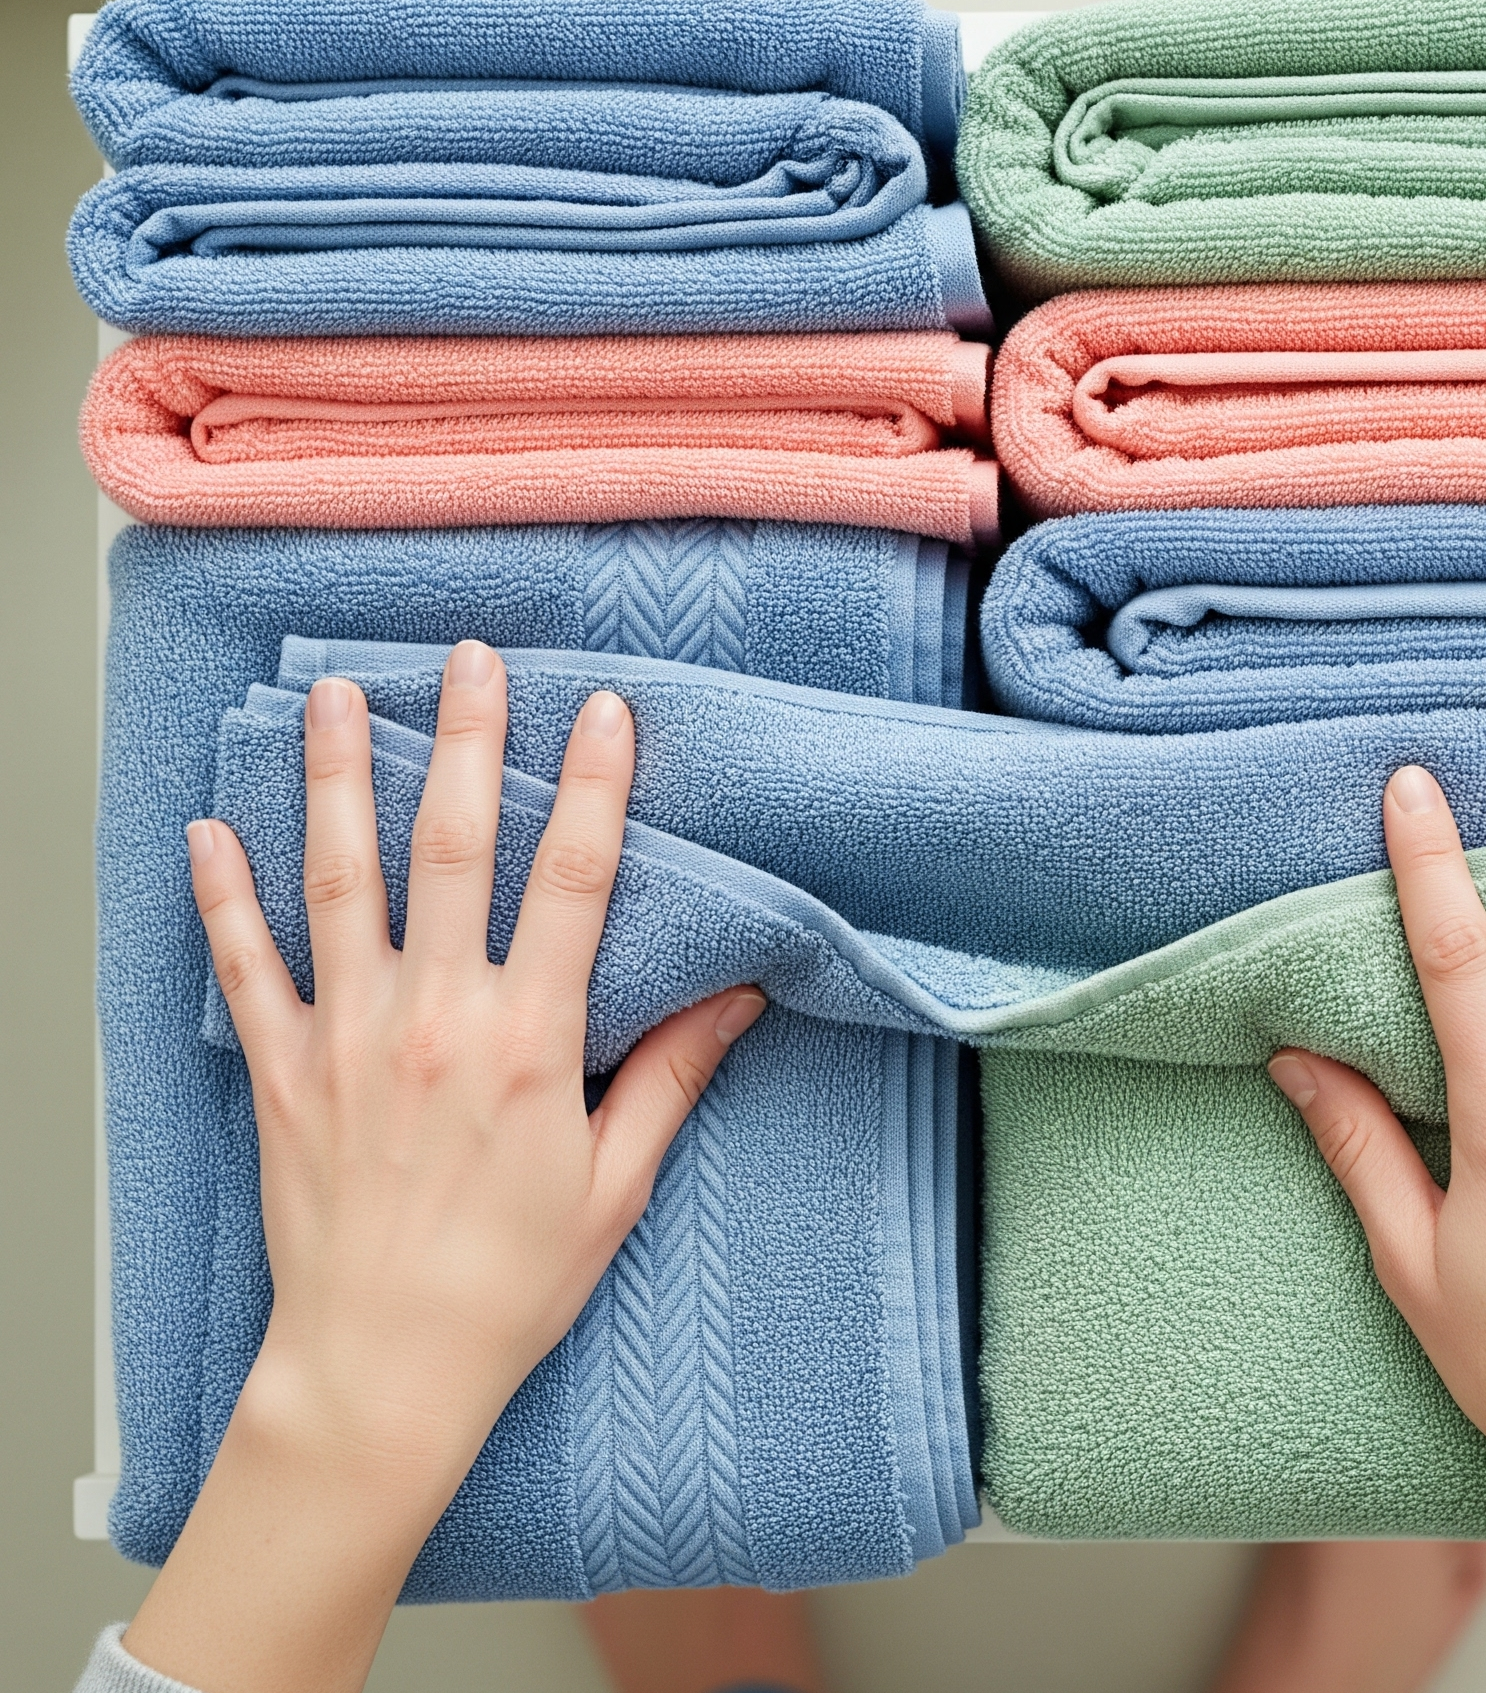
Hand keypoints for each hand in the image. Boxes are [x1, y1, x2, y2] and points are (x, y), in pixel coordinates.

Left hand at [123, 641, 764, 1692]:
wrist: (383, 1369)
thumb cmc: (511, 1283)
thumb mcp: (617, 1183)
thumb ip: (671, 1075)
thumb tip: (736, 994)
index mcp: (528, 1039)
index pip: (571, 880)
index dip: (593, 787)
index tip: (604, 711)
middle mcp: (435, 1016)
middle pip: (452, 847)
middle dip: (464, 740)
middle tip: (469, 658)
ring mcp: (348, 1037)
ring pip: (339, 880)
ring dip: (338, 779)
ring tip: (335, 696)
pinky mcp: (284, 1072)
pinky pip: (245, 966)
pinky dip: (222, 896)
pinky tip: (208, 829)